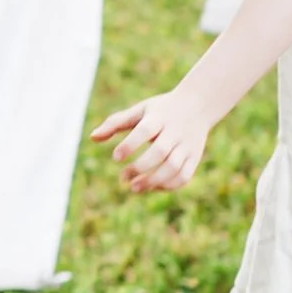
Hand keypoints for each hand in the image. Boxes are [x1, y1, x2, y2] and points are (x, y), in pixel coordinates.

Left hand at [92, 87, 215, 194]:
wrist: (199, 104)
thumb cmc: (161, 110)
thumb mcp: (139, 110)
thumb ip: (115, 123)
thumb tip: (92, 138)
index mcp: (159, 118)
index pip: (145, 131)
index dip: (130, 145)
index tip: (115, 158)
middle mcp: (175, 132)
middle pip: (160, 152)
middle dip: (140, 167)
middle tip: (123, 178)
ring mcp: (187, 146)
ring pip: (174, 167)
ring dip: (153, 181)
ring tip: (134, 188)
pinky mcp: (194, 157)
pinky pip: (184, 176)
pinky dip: (168, 186)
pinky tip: (152, 187)